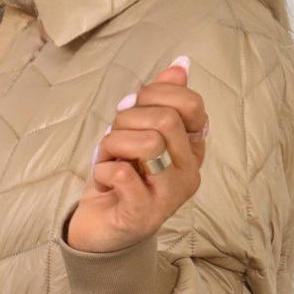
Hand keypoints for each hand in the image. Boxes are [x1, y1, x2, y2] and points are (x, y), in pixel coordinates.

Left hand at [64, 56, 207, 253]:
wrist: (100, 229)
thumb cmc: (121, 177)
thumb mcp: (138, 130)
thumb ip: (161, 98)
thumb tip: (181, 64)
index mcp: (192, 149)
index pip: (192, 104)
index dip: (155, 94)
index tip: (133, 107)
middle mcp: (189, 172)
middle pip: (165, 119)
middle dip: (127, 120)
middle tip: (115, 140)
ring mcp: (170, 197)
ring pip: (148, 144)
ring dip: (114, 144)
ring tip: (109, 159)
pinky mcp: (144, 216)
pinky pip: (125, 175)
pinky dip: (104, 170)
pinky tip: (105, 180)